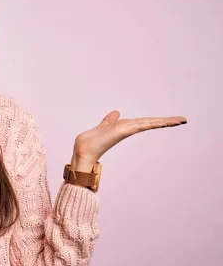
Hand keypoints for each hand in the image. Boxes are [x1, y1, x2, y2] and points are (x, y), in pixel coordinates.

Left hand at [71, 111, 187, 169]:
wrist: (82, 152)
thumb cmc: (88, 143)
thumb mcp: (100, 127)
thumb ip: (108, 121)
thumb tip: (116, 113)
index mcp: (122, 127)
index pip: (142, 122)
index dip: (155, 120)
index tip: (168, 119)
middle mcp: (126, 129)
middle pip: (149, 123)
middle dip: (166, 121)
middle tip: (183, 119)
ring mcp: (126, 131)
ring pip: (148, 123)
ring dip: (164, 122)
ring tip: (180, 120)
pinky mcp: (123, 132)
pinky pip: (140, 125)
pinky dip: (152, 123)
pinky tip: (163, 122)